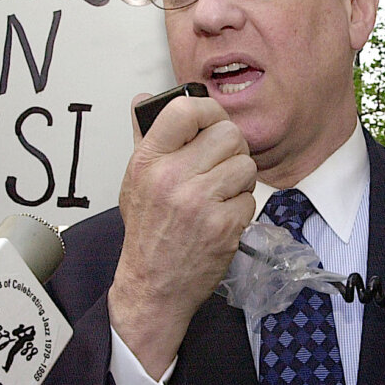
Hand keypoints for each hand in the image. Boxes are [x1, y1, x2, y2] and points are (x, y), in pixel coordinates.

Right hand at [109, 94, 256, 377]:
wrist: (154, 285)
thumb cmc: (147, 231)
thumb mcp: (134, 180)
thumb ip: (144, 138)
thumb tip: (144, 99)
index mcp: (149, 161)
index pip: (185, 110)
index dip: (208, 111)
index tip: (212, 123)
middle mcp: (173, 177)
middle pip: (228, 134)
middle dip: (232, 148)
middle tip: (222, 164)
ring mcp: (201, 202)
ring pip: (246, 165)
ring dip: (239, 179)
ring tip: (221, 193)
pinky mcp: (224, 225)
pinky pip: (250, 197)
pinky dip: (241, 207)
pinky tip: (222, 218)